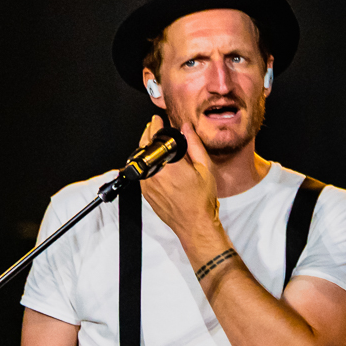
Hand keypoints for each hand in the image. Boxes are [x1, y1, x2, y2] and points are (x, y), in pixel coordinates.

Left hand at [136, 115, 226, 260]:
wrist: (194, 225)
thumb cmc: (201, 201)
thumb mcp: (205, 170)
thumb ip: (194, 145)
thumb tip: (186, 128)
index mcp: (170, 166)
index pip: (156, 138)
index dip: (155, 126)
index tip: (157, 120)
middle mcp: (155, 174)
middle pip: (144, 147)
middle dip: (148, 134)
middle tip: (154, 128)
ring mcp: (147, 184)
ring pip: (141, 159)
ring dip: (145, 149)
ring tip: (154, 143)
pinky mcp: (145, 192)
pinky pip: (142, 172)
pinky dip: (146, 163)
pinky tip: (155, 162)